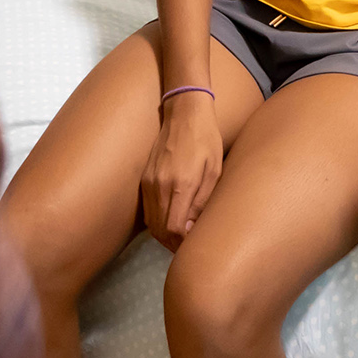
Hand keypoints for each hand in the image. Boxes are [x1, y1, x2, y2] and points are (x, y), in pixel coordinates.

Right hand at [140, 95, 223, 250]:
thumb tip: (189, 229)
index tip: (193, 243)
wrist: (184, 112)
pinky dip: (157, 221)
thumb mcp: (214, 171)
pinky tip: (171, 219)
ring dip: (164, 234)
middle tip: (188, 245)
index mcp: (180, 185)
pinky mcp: (144, 178)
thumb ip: (201, 202)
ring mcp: (148, 182)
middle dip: (173, 243)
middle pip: (159, 230)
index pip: (173, 229)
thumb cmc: (206, 140)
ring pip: (151, 222)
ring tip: (181, 235)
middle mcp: (159, 186)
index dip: (182, 243)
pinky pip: (147, 210)